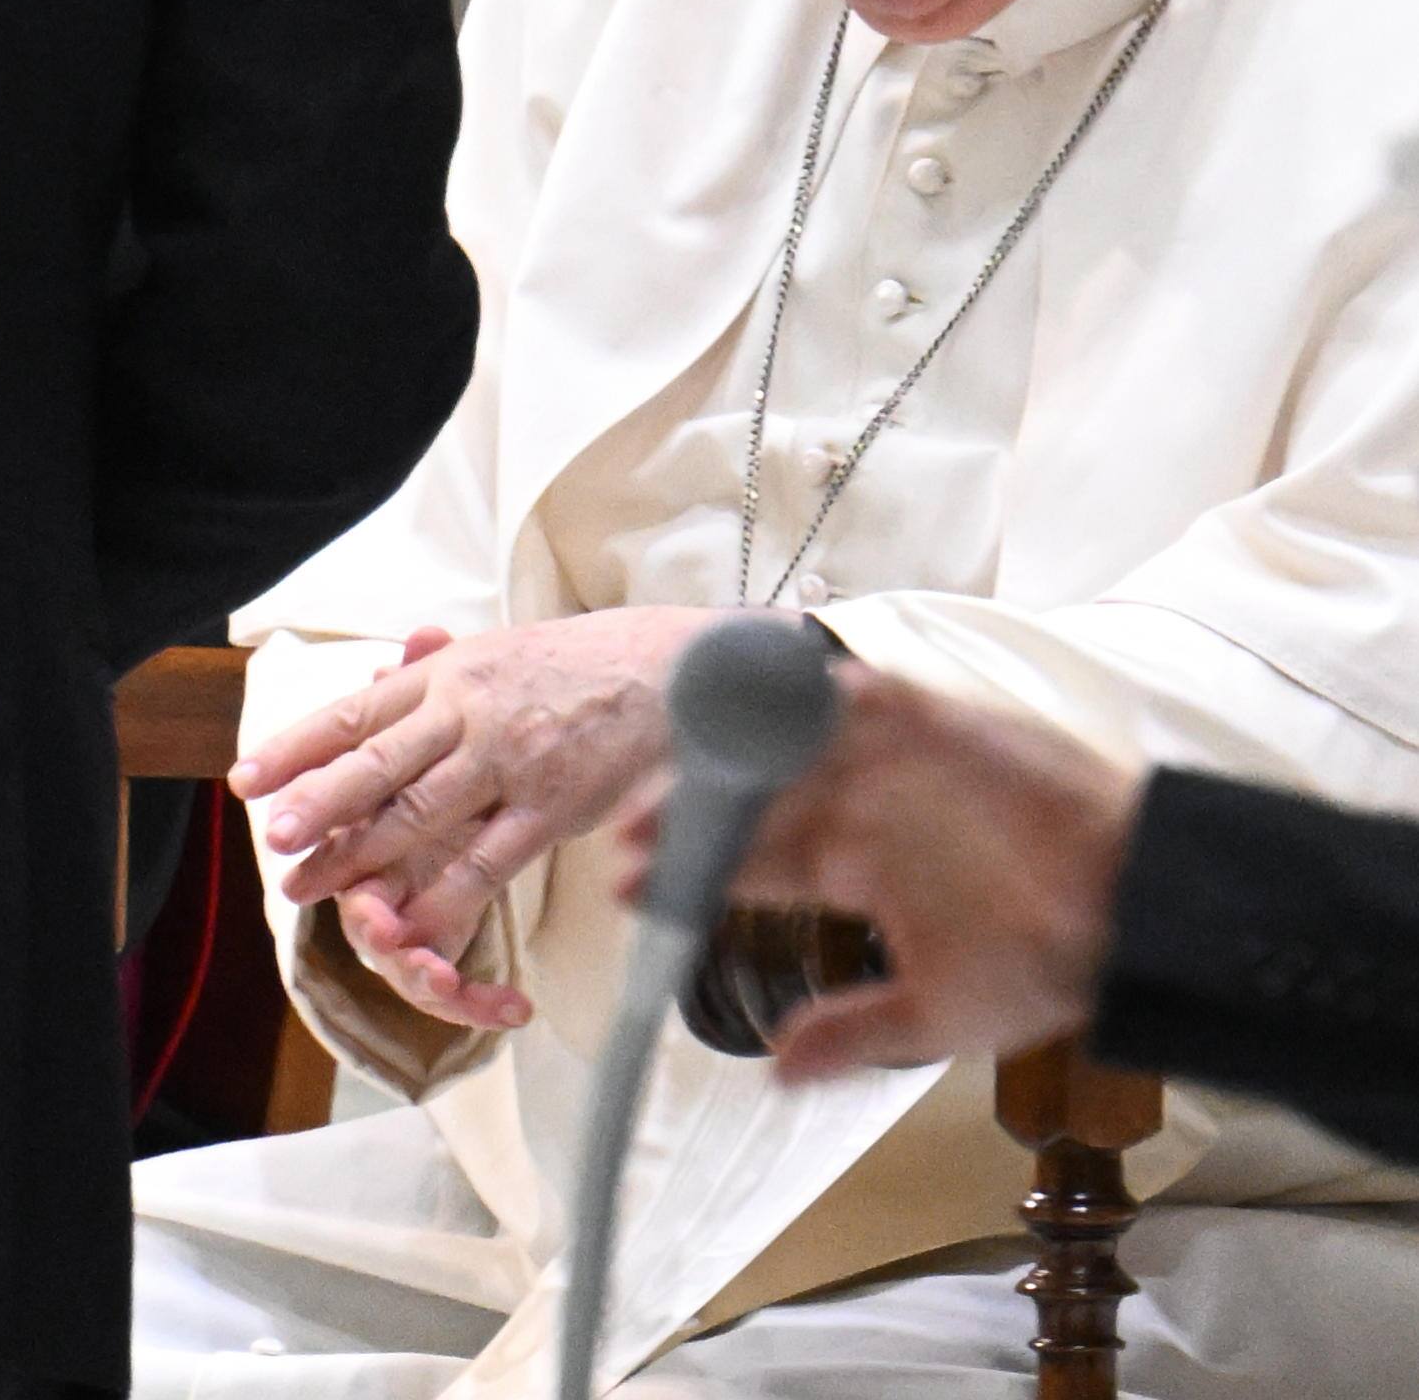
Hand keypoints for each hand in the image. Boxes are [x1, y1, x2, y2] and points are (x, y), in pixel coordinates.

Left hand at [232, 607, 717, 1027]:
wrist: (672, 669)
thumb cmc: (578, 663)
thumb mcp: (498, 652)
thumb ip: (436, 674)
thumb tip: (374, 678)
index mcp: (448, 674)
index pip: (354, 712)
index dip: (295, 747)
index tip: (245, 777)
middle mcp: (467, 712)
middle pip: (374, 764)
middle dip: (314, 806)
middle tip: (268, 840)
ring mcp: (508, 761)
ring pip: (418, 815)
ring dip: (359, 855)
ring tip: (309, 885)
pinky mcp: (551, 808)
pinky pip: (487, 862)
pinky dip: (444, 900)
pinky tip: (407, 928)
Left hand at [613, 665, 1141, 1080]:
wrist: (1136, 915)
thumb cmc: (1045, 966)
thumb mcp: (935, 1013)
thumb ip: (851, 1034)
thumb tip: (772, 1071)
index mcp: (851, 864)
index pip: (748, 860)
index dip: (687, 871)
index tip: (624, 883)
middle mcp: (859, 805)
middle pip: (750, 796)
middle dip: (687, 813)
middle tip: (627, 827)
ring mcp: (892, 759)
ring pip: (785, 739)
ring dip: (731, 747)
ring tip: (675, 764)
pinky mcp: (935, 722)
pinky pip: (861, 694)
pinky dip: (813, 689)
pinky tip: (763, 698)